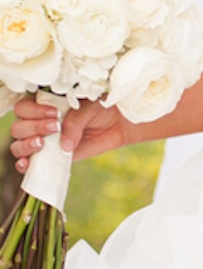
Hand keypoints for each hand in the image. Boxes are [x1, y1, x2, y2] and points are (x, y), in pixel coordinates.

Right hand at [10, 96, 126, 170]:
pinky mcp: (51, 157)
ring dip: (26, 145)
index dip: (33, 111)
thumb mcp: (88, 107)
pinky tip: (28, 163)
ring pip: (19, 145)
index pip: (23, 108)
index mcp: (44, 104)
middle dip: (33, 127)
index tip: (55, 114)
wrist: (118, 122)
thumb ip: (74, 122)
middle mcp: (39, 122)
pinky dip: (23, 164)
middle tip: (55, 127)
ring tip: (42, 143)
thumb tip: (63, 146)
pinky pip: (29, 163)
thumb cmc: (101, 108)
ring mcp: (44, 141)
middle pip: (18, 128)